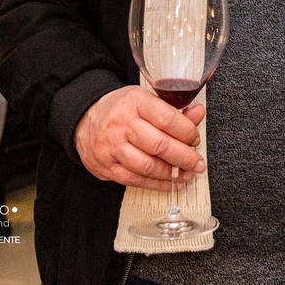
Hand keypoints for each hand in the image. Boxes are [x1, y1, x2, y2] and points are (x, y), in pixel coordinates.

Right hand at [74, 86, 205, 191]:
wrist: (85, 119)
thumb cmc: (122, 109)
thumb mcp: (146, 100)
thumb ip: (174, 110)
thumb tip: (199, 113)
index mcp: (135, 102)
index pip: (166, 118)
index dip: (187, 131)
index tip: (195, 139)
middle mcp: (122, 123)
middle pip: (159, 145)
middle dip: (184, 157)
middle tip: (198, 163)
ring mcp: (112, 146)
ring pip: (147, 166)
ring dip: (172, 174)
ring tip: (186, 175)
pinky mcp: (106, 166)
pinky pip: (135, 180)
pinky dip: (156, 184)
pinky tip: (170, 183)